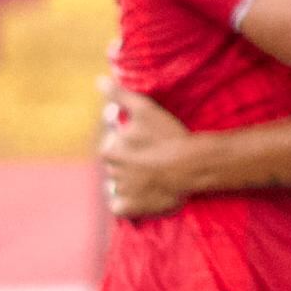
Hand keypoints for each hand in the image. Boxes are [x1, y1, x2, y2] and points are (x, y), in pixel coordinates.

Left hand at [100, 89, 196, 219]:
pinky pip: (120, 207)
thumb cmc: (167, 135)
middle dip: (127, 160)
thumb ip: (119, 95)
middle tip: (149, 156)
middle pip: (114, 164)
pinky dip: (125, 203)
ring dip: (128, 180)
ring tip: (148, 174)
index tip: (144, 140)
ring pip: (117, 185)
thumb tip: (99, 81)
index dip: (127, 141)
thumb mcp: (143, 109)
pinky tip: (139, 195)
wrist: (191, 165)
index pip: (110, 144)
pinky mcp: (132, 208)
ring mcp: (121, 192)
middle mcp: (111, 173)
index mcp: (109, 150)